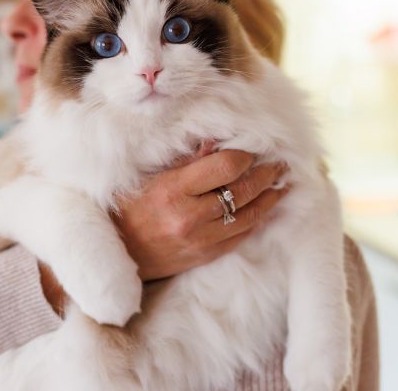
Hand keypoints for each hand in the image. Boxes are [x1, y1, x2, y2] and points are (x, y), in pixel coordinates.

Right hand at [113, 148, 289, 280]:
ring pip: (248, 217)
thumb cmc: (128, 208)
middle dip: (265, 174)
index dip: (245, 155)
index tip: (253, 148)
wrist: (116, 252)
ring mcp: (199, 241)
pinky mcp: (204, 256)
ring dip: (269, 198)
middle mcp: (189, 217)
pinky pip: (240, 237)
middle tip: (278, 162)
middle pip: (242, 191)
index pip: (225, 167)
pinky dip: (257, 220)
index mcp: (173, 190)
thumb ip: (185, 160)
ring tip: (281, 183)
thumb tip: (218, 142)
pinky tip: (265, 208)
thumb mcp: (149, 177)